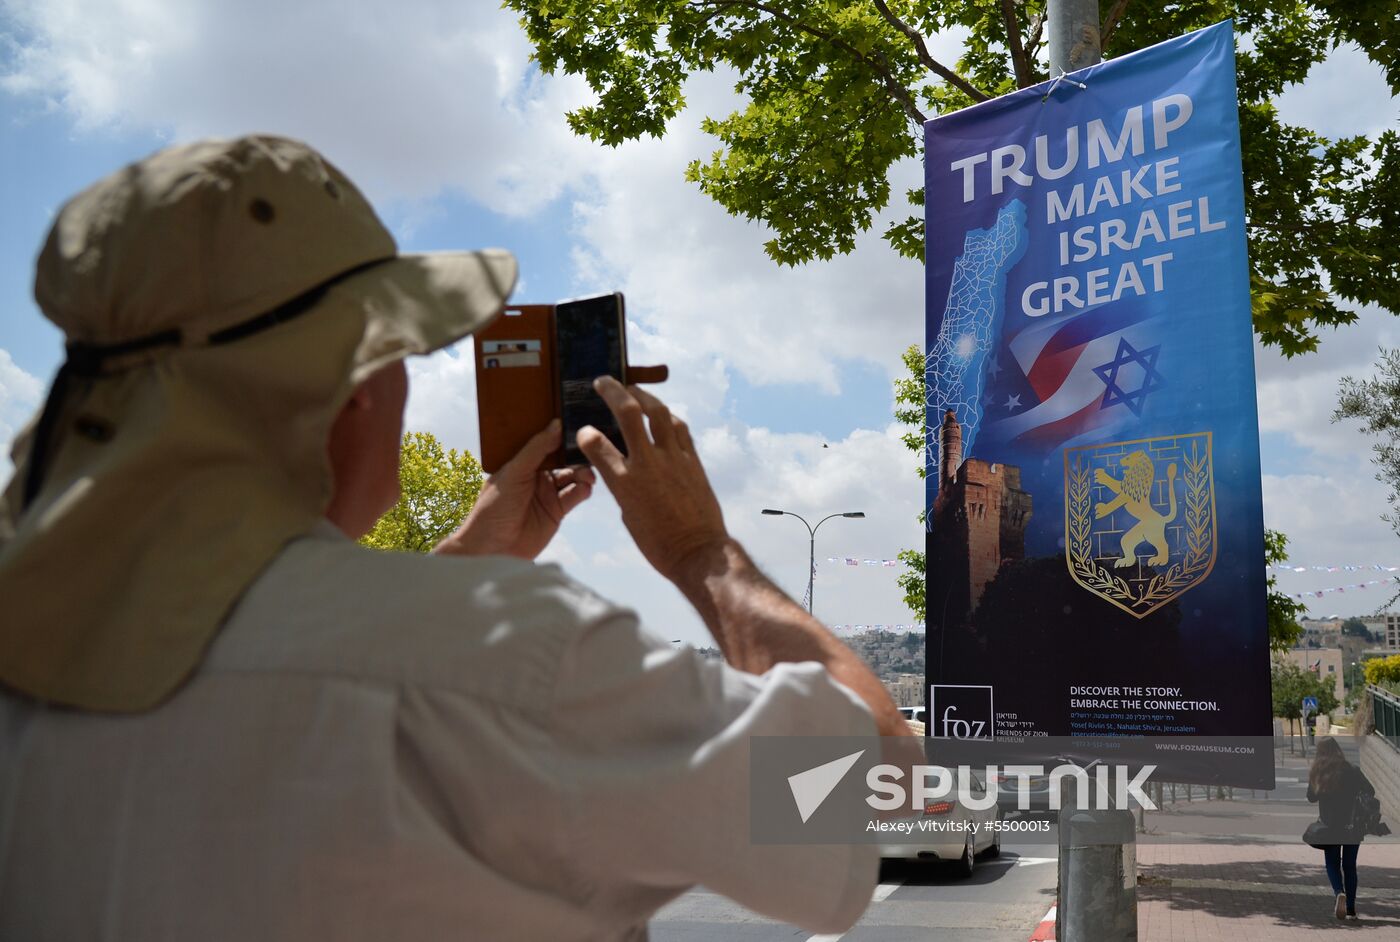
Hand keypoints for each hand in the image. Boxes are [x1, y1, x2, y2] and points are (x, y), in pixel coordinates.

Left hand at [435, 419, 594, 559]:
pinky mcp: (558, 511)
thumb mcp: (514, 472)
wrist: (492, 548)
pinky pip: (576, 496)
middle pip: (565, 460)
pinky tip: (585, 487)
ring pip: (574, 477)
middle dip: (578, 455)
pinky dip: (584, 490)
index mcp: (523, 462)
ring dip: (583, 473)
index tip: (578, 427)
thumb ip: (536, 449)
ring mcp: (549, 493)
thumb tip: (556, 424)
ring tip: (587, 475)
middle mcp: (538, 475)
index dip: (562, 436)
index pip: (547, 443)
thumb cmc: (493, 507)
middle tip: (590, 451)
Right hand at [577, 377, 729, 583]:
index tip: (583, 430)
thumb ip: (622, 487)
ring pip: (659, 413)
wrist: (699, 553)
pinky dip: (668, 417)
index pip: (596, 446)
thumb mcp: (628, 517)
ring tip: (633, 389)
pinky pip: (680, 429)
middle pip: (629, 413)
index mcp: (625, 483)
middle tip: (603, 382)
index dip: (586, 434)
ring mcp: (674, 459)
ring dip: (644, 396)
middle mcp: (648, 464)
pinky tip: (661, 414)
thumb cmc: (659, 544)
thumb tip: (620, 471)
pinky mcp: (693, 461)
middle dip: (613, 391)